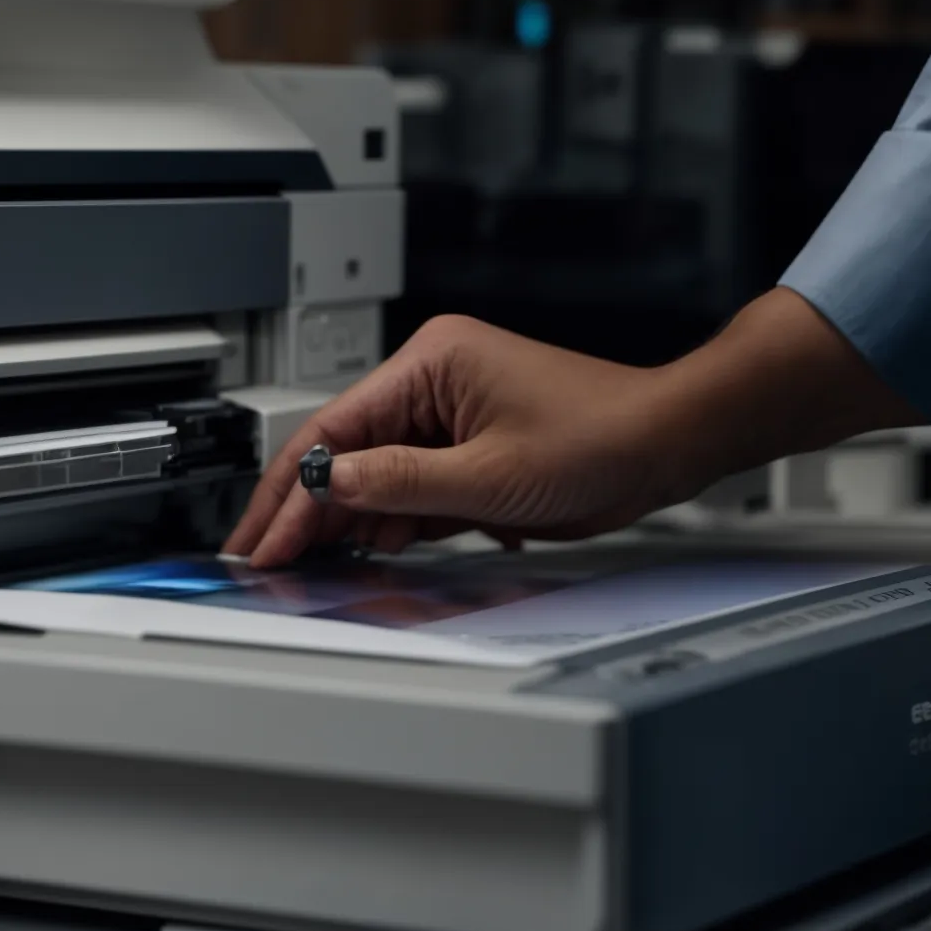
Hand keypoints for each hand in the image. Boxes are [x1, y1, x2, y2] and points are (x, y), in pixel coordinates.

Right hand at [222, 315, 704, 566]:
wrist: (665, 445)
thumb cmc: (603, 432)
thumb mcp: (490, 475)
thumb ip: (402, 484)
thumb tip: (332, 487)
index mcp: (430, 363)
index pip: (335, 431)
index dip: (292, 490)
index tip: (266, 538)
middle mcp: (434, 384)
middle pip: (347, 453)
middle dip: (307, 509)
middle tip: (265, 558)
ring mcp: (451, 420)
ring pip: (376, 477)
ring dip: (348, 523)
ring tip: (304, 567)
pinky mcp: (469, 454)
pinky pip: (413, 490)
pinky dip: (392, 524)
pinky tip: (366, 553)